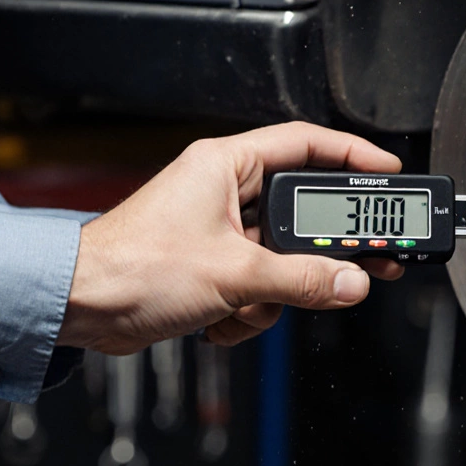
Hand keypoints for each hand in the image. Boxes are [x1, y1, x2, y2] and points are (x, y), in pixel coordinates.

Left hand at [55, 122, 404, 352]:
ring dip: (271, 295)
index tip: (387, 174)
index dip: (353, 157)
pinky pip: (257, 286)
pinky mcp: (210, 267)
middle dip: (316, 254)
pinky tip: (219, 319)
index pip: (306, 145)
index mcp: (226, 165)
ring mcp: (217, 231)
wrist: (78, 306)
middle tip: (364, 264)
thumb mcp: (233, 274)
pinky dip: (245, 310)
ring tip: (244, 306)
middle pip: (300, 216)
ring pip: (281, 261)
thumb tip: (349, 281)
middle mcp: (222, 191)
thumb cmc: (130, 268)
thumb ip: (301, 279)